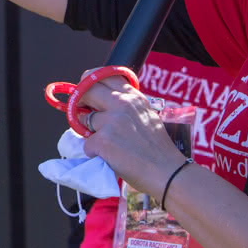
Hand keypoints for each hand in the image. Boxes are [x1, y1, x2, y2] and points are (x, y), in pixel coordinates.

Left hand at [76, 76, 185, 198]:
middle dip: (80, 102)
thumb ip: (126, 106)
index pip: (104, 76)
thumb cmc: (157, 149)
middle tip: (83, 114)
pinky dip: (94, 153)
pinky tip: (111, 158)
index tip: (86, 91)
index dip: (89, 82)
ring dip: (90, 132)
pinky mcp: (102, 141)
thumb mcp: (147, 115)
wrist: (167, 172)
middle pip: (87, 91)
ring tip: (109, 144)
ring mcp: (111, 122)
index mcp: (133, 97)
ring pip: (85, 120)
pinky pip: (86, 144)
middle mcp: (122, 104)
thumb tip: (99, 104)